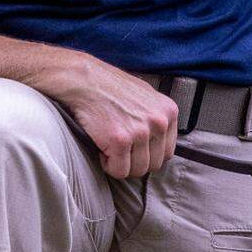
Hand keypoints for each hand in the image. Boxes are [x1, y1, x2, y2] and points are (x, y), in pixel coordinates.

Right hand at [36, 50, 178, 178]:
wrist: (83, 80)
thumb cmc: (110, 88)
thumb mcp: (145, 96)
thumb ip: (156, 119)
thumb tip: (159, 143)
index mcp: (169, 112)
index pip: (167, 153)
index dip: (147, 154)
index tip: (132, 147)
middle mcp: (159, 122)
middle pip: (154, 165)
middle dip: (134, 161)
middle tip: (118, 148)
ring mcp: (140, 132)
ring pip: (136, 170)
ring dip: (120, 163)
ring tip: (109, 145)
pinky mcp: (120, 141)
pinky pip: (118, 170)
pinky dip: (107, 164)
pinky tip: (101, 146)